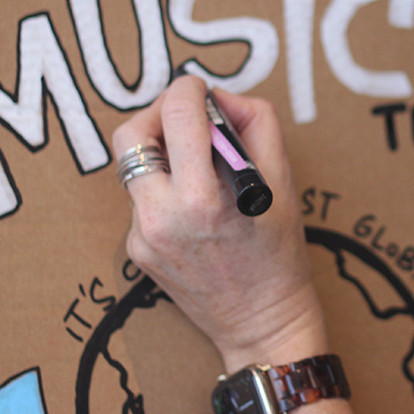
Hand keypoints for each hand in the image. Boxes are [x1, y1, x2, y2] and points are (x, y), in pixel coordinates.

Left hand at [113, 75, 325, 371]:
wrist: (262, 324)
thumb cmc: (280, 255)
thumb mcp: (283, 182)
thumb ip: (256, 124)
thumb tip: (221, 98)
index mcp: (202, 197)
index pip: (176, 112)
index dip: (189, 89)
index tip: (202, 91)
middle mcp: (161, 216)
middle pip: (130, 133)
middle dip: (158, 113)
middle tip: (186, 118)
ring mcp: (142, 236)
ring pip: (133, 166)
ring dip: (162, 153)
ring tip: (196, 165)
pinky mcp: (135, 251)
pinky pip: (142, 200)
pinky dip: (166, 190)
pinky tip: (195, 210)